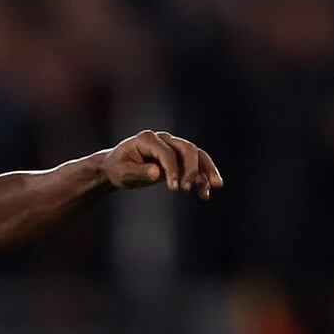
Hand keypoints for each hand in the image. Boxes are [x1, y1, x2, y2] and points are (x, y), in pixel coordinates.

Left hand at [99, 130, 223, 197]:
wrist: (117, 166)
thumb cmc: (118, 168)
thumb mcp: (123, 172)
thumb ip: (140, 172)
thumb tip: (157, 173)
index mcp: (147, 139)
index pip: (167, 152)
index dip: (172, 169)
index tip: (174, 189)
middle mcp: (163, 139)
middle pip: (187, 149)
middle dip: (191, 168)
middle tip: (187, 189)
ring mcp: (173, 147)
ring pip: (196, 155)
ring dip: (207, 169)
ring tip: (216, 186)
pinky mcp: (178, 158)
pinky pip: (195, 166)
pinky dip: (202, 178)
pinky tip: (205, 195)